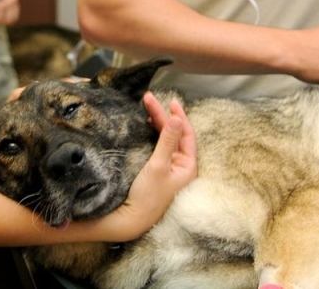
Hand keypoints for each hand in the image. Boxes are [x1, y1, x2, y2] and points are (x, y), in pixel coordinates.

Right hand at [102, 92, 196, 241]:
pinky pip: (158, 147)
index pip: (187, 134)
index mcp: (188, 166)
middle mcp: (181, 166)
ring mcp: (169, 169)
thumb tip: (176, 119)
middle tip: (149, 98)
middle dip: (163, 116)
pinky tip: (147, 125)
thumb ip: (167, 141)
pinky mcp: (157, 171)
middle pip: (174, 134)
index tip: (170, 101)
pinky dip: (153, 134)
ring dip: (158, 123)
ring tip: (147, 107)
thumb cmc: (147, 196)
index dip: (179, 116)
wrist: (130, 219)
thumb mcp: (158, 166)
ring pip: (166, 139)